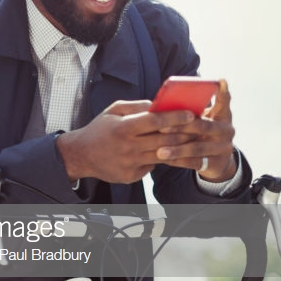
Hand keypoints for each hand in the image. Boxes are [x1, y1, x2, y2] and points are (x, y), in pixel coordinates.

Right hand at [56, 100, 200, 183]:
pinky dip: (160, 159)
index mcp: (123, 128)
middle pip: (164, 141)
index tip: (191, 114)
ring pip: (162, 156)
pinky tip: (168, 155)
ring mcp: (130, 164)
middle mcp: (127, 147)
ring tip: (193, 142)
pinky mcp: (131, 176)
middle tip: (200, 128)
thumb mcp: (113, 111)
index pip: (155, 121)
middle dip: (185, 134)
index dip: (175, 117)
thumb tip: (159, 104)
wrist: (80, 155)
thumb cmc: (99, 129)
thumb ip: (136, 106)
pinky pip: (152, 166)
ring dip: (180, 149)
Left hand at [154, 79, 237, 181]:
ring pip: (197, 147)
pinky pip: (194, 162)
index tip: (220, 81)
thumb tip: (163, 105)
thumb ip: (190, 113)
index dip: (223, 92)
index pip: (224, 102)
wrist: (216, 161)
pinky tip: (163, 159)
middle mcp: (226, 130)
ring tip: (159, 151)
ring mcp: (223, 148)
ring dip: (176, 149)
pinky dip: (177, 161)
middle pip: (203, 126)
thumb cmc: (201, 133)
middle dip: (181, 126)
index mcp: (223, 116)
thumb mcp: (202, 120)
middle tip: (161, 127)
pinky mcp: (216, 164)